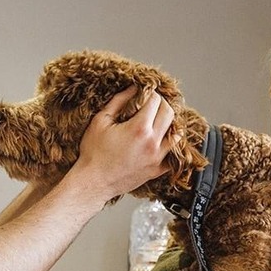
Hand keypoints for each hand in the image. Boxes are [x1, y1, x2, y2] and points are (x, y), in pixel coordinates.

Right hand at [71, 86, 175, 200]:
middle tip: (152, 103)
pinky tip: (161, 141)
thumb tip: (132, 89)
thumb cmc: (93, 155)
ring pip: (176, 134)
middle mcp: (152, 143)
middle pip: (170, 113)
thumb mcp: (101, 121)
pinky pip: (172, 156)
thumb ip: (118, 101)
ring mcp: (157, 158)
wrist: (93, 182)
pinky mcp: (156, 170)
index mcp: (139, 129)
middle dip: (162, 104)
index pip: (155, 101)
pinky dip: (170, 146)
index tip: (145, 93)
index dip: (150, 93)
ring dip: (169, 124)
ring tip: (158, 121)